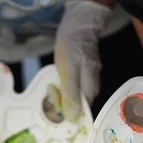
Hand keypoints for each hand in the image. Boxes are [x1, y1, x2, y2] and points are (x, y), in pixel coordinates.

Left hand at [54, 0, 110, 120]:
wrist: (78, 25)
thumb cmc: (72, 48)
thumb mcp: (68, 72)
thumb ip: (71, 95)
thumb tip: (73, 118)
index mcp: (90, 90)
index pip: (79, 111)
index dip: (65, 110)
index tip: (53, 99)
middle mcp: (92, 88)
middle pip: (77, 105)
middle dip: (61, 101)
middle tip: (51, 88)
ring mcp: (89, 80)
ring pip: (74, 96)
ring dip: (61, 93)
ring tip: (52, 84)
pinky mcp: (84, 74)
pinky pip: (73, 87)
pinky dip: (63, 86)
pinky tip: (58, 79)